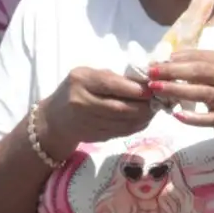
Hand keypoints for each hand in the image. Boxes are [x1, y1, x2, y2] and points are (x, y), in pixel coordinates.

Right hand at [40, 67, 155, 156]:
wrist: (54, 120)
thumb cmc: (75, 91)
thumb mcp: (87, 76)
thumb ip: (112, 78)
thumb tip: (145, 82)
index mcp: (80, 80)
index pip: (112, 85)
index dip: (136, 88)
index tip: (153, 88)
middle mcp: (81, 102)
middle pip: (121, 107)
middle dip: (144, 105)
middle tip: (159, 100)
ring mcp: (87, 121)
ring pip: (125, 122)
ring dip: (144, 116)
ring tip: (153, 109)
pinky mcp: (96, 136)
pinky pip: (123, 131)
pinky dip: (137, 125)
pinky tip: (143, 119)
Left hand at [150, 50, 213, 154]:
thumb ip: (200, 67)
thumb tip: (166, 61)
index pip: (199, 56)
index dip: (175, 58)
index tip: (154, 61)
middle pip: (198, 71)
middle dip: (171, 71)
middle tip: (150, 73)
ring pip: (201, 92)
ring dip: (175, 90)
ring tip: (155, 88)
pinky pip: (208, 118)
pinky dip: (192, 117)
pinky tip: (177, 115)